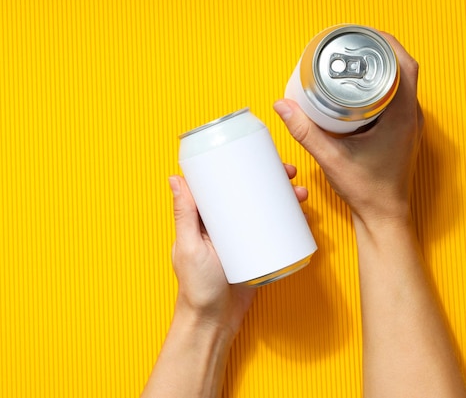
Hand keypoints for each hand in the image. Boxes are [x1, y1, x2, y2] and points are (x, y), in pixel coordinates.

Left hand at [168, 164, 307, 336]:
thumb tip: (174, 177)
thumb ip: (184, 215)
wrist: (214, 322)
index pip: (221, 184)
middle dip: (271, 179)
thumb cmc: (196, 287)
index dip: (238, 165)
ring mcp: (241, 238)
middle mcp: (223, 225)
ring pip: (264, 209)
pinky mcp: (256, 252)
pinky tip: (302, 214)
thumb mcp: (189, 246)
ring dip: (284, 197)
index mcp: (204, 219)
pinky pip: (273, 231)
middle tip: (289, 172)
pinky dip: (288, 220)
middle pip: (248, 193)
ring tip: (300, 194)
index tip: (256, 155)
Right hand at [274, 33, 422, 225]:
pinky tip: (358, 91)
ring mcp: (408, 124)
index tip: (361, 37)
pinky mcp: (401, 131)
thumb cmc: (367, 190)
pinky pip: (396, 98)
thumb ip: (304, 131)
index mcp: (402, 116)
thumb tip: (283, 106)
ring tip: (353, 63)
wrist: (383, 215)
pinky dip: (380, 88)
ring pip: (400, 83)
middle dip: (378, 52)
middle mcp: (411, 116)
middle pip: (402, 69)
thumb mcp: (331, 157)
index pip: (403, 66)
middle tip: (351, 47)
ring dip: (380, 70)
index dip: (384, 45)